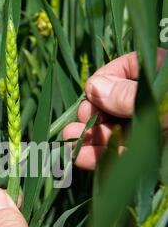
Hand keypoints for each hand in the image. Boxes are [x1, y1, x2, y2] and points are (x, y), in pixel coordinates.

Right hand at [64, 49, 166, 169]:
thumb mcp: (163, 99)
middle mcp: (154, 100)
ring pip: (117, 131)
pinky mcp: (152, 153)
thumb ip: (128, 94)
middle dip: (91, 117)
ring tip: (69, 144)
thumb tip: (94, 87)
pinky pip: (125, 154)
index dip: (102, 83)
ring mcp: (154, 128)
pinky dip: (103, 156)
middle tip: (73, 127)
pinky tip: (82, 158)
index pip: (125, 69)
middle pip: (115, 104)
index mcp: (160, 74)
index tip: (89, 97)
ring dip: (91, 138)